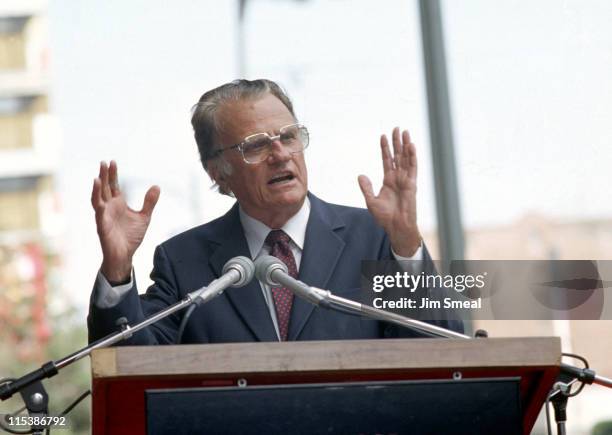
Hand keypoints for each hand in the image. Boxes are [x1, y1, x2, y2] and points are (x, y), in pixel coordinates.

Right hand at [91, 161, 159, 282]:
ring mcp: (104, 215)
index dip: (113, 174)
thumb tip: (157, 186)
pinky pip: (98, 211)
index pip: (114, 185)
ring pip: (98, 197)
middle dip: (104, 176)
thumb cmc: (131, 237)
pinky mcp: (101, 224)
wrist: (125, 255)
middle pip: (105, 188)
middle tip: (104, 162)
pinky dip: (97, 201)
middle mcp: (109, 207)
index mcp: (118, 204)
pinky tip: (97, 193)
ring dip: (97, 187)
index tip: (113, 162)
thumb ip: (149, 202)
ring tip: (98, 176)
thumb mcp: (144, 217)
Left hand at [358, 127, 420, 256]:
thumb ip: (366, 187)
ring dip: (406, 145)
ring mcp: (405, 180)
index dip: (385, 148)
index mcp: (388, 180)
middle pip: (398, 155)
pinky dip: (412, 156)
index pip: (387, 160)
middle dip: (397, 142)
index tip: (383, 136)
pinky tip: (411, 146)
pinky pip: (413, 168)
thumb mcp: (371, 201)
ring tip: (405, 132)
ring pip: (406, 158)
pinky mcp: (412, 184)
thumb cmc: (385, 217)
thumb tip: (360, 175)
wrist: (395, 226)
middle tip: (396, 128)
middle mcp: (398, 178)